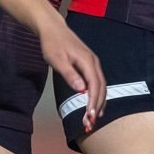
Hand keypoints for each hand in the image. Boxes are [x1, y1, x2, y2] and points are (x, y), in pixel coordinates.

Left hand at [39, 16, 108, 132]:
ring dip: (98, 103)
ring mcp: (93, 64)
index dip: (93, 103)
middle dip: (97, 107)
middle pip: (101, 88)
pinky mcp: (90, 65)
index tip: (89, 117)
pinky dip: (97, 95)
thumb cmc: (52, 44)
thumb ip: (70, 75)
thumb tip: (81, 90)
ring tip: (92, 119)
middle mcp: (94, 63)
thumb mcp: (57, 60)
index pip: (94, 86)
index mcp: (87, 62)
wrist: (53, 29)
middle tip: (89, 124)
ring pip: (101, 86)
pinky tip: (94, 105)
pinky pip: (98, 83)